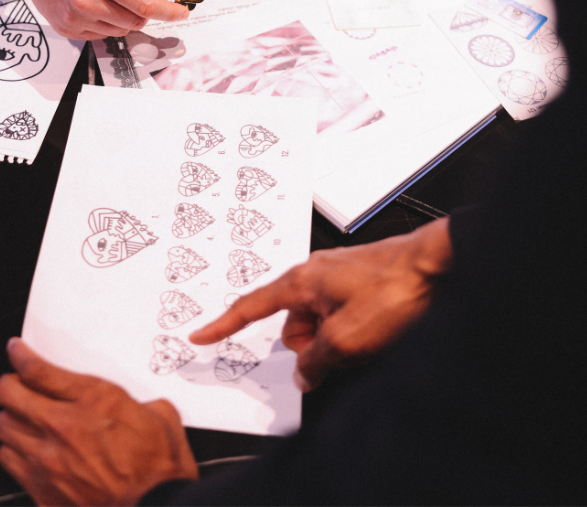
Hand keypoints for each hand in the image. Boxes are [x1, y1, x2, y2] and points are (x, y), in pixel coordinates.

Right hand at [0, 0, 189, 39]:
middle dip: (145, 10)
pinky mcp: (67, 29)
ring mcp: (76, 20)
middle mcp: (89, 3)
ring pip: (120, 30)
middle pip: (136, 21)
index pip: (147, 5)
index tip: (182, 12)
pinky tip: (97, 4)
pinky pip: (101, 35)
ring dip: (126, 17)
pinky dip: (107, 23)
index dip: (170, 11)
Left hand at [0, 338, 197, 506]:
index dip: (20, 355)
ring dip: (11, 420)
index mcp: (92, 401)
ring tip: (22, 419)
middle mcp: (62, 428)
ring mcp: (48, 463)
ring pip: (3, 429)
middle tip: (15, 384)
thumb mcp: (159, 415)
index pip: (37, 370)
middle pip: (8, 396)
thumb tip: (132, 403)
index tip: (16, 350)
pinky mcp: (43, 493)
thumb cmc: (159, 468)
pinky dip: (16, 453)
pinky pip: (11, 465)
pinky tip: (28, 452)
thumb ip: (134, 401)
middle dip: (8, 385)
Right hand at [190, 218, 451, 390]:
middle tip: (343, 351)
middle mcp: (315, 274)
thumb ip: (316, 360)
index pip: (251, 307)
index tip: (201, 335)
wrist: (438, 265)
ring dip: (336, 341)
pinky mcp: (360, 284)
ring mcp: (339, 277)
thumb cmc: (396, 289)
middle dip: (311, 347)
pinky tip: (378, 330)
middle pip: (293, 327)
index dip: (224, 325)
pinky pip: (341, 317)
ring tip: (370, 338)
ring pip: (320, 325)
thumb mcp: (348, 339)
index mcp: (302, 281)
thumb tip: (304, 374)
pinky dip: (352, 331)